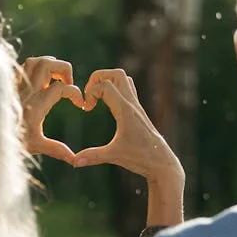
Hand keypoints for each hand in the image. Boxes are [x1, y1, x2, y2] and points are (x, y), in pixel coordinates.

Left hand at [18, 56, 83, 163]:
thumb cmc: (11, 142)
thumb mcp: (36, 146)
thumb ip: (56, 149)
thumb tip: (74, 159)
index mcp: (36, 106)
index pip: (61, 88)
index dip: (76, 93)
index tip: (80, 104)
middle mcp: (26, 92)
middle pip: (49, 64)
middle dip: (64, 69)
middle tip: (68, 83)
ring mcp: (16, 85)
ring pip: (35, 61)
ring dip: (50, 64)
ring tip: (55, 77)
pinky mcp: (8, 84)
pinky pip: (22, 66)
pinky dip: (34, 68)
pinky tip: (39, 79)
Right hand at [73, 69, 184, 225]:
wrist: (162, 163)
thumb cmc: (141, 158)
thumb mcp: (114, 156)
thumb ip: (93, 157)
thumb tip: (73, 162)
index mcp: (125, 110)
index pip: (105, 85)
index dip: (90, 92)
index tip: (86, 108)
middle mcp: (132, 104)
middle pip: (116, 74)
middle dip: (98, 78)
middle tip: (89, 95)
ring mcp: (137, 106)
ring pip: (123, 79)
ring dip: (107, 82)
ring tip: (96, 98)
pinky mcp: (138, 111)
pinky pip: (127, 89)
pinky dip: (114, 90)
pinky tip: (107, 106)